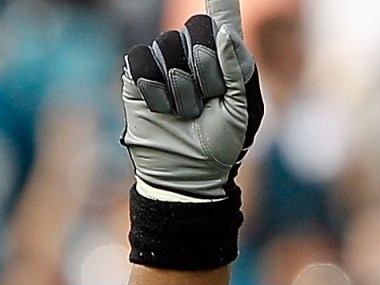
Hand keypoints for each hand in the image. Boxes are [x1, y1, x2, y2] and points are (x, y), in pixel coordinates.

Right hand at [120, 0, 263, 200]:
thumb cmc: (221, 145)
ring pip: (167, 46)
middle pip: (194, 28)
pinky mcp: (137, 75)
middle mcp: (192, 52)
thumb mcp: (242, 109)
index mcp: (224, 56)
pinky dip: (153, 86)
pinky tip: (161, 108)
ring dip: (180, 89)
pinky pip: (141, 59)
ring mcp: (163, 61)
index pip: (222, 14)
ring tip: (185, 114)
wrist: (189, 174)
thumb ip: (238, 69)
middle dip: (205, 68)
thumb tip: (223, 32)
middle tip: (206, 101)